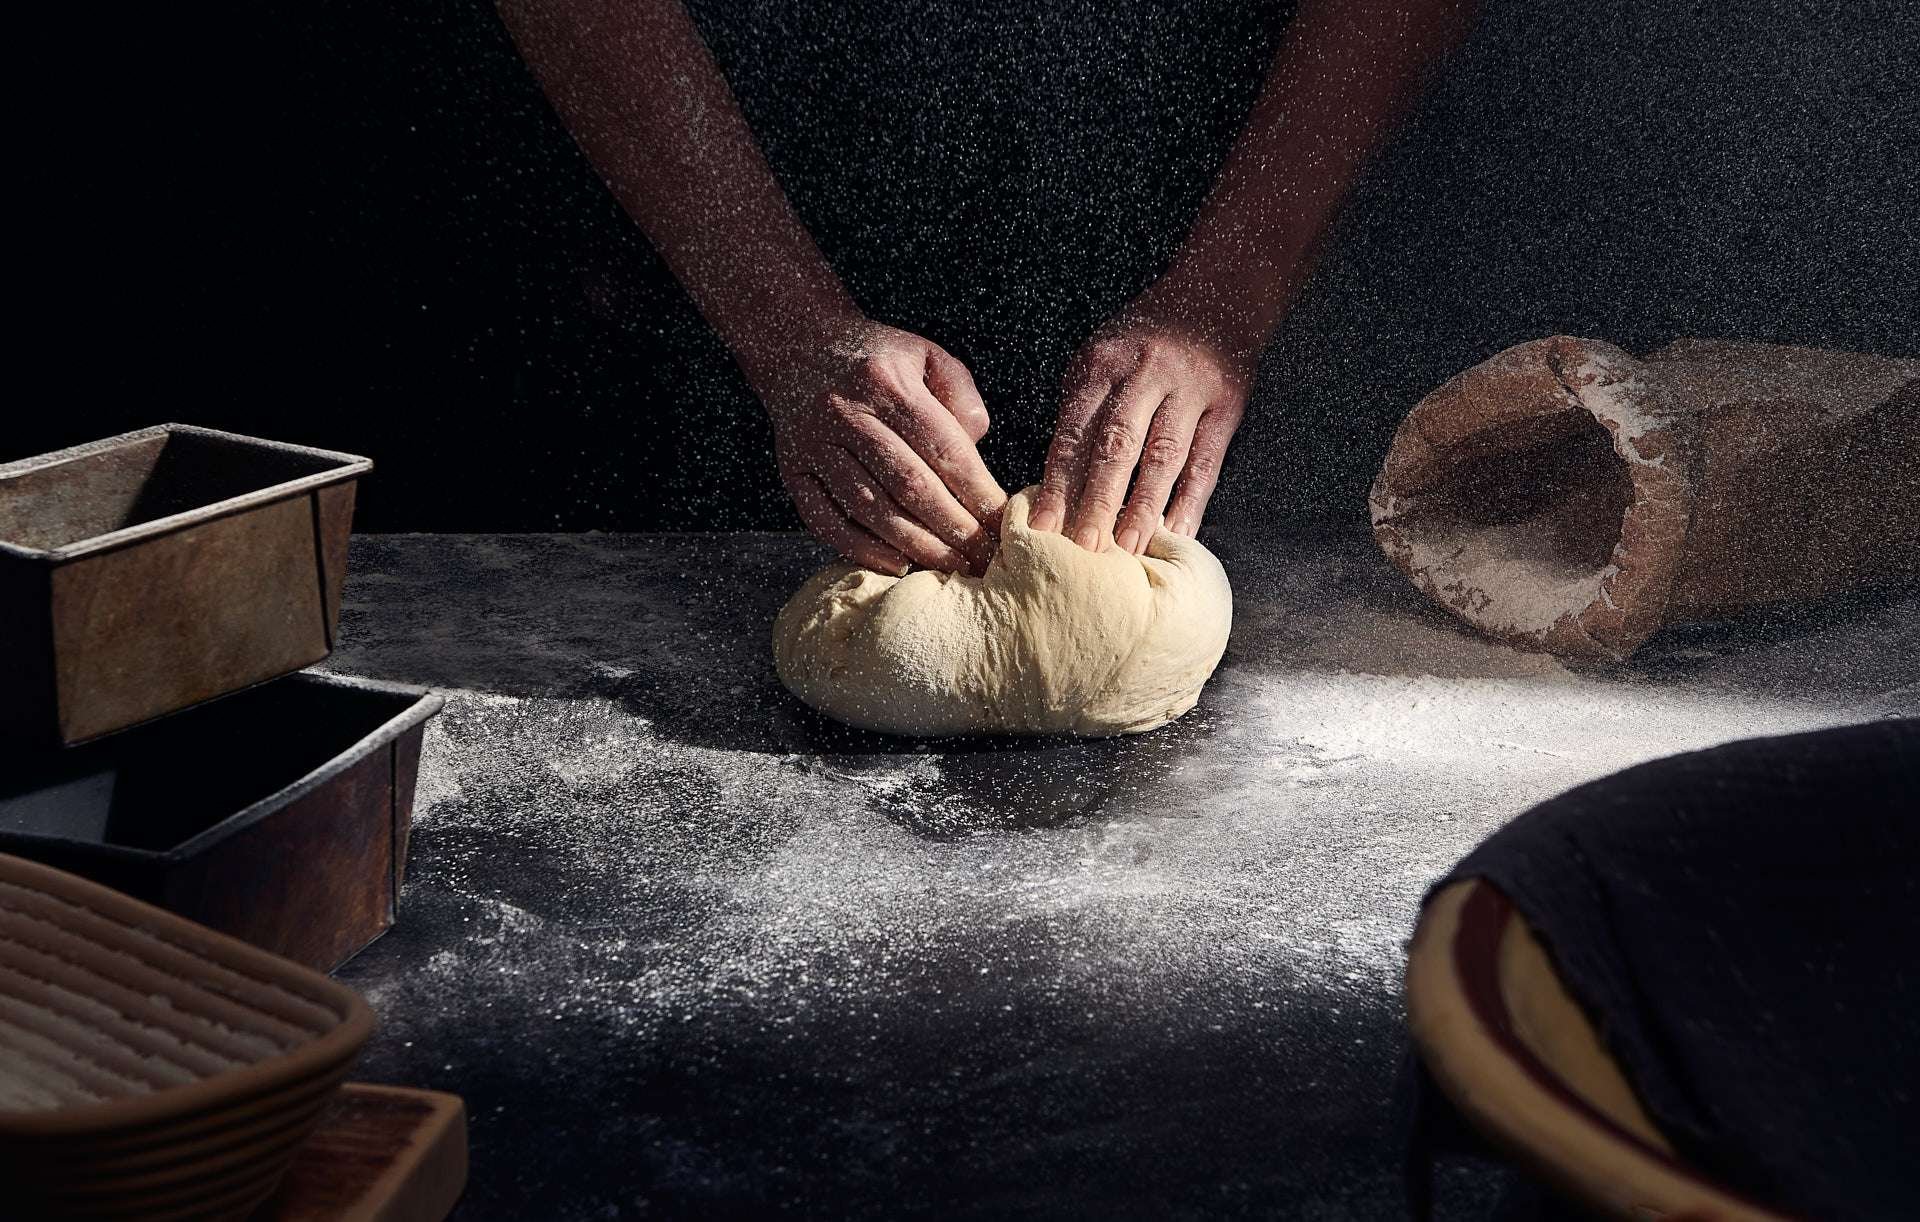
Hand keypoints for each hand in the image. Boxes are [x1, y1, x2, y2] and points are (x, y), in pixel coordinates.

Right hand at [759, 320, 1007, 575]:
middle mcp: (847, 414)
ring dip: (915, 545)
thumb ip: (961, 396)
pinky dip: (860, 548)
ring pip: (870, 508)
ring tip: (951, 567)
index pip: (943, 448)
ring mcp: (815, 445)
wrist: (796, 346)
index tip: (1002, 523)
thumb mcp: (927, 355)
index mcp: (887, 383)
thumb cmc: (875, 357)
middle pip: (909, 485)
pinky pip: (825, 520)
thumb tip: (976, 448)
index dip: (977, 492)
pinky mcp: (792, 470)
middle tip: (984, 558)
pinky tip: (897, 564)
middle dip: (953, 528)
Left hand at [1030, 303, 1252, 553]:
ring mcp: (1190, 389)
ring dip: (1144, 506)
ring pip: (1163, 456)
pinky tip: (1177, 531)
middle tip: (1084, 548)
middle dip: (1097, 500)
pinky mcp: (1228, 403)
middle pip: (1117, 446)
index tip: (1044, 526)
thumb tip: (1060, 485)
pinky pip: (1207, 459)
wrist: (1219, 293)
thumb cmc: (1146, 339)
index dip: (1058, 483)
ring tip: (1128, 548)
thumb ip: (1084, 410)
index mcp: (1103, 363)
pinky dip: (1192, 499)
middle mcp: (1146, 373)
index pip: (1075, 432)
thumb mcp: (1103, 356)